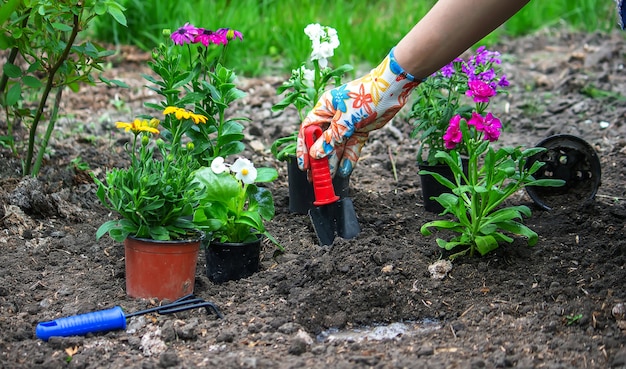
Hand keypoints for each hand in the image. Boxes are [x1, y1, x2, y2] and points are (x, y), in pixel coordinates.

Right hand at [296, 48, 420, 176]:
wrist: (393, 88)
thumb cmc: (367, 95)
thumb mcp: (346, 119)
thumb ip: (331, 138)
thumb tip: (316, 154)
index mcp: (324, 108)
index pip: (308, 130)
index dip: (304, 148)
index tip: (303, 165)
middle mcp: (333, 117)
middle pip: (321, 141)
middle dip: (319, 159)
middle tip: (314, 177)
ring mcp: (347, 124)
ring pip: (337, 146)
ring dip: (333, 161)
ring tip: (329, 178)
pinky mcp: (360, 130)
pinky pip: (352, 146)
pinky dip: (349, 157)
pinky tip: (345, 170)